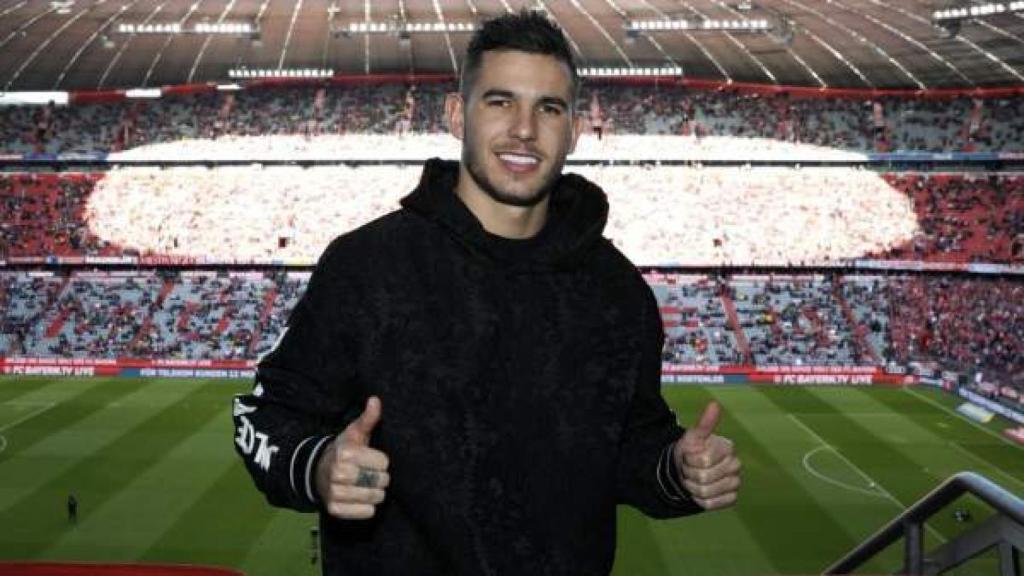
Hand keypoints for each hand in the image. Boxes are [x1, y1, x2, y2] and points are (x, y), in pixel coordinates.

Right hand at [315, 396, 390, 518]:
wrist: (318, 472)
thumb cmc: (344, 451)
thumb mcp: (354, 433)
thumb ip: (367, 419)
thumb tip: (375, 400)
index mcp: (345, 453)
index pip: (383, 463)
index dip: (380, 461)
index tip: (371, 459)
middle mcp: (338, 474)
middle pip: (381, 480)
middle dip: (379, 477)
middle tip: (369, 473)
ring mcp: (335, 493)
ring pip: (375, 497)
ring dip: (375, 492)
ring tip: (366, 485)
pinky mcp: (335, 510)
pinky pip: (366, 512)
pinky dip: (367, 507)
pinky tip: (360, 497)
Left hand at [673, 401, 740, 509]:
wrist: (688, 470)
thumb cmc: (691, 451)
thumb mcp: (693, 436)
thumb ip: (705, 423)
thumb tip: (714, 404)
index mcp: (728, 448)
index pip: (704, 461)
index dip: (690, 460)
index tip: (690, 456)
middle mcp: (736, 465)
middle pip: (704, 477)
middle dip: (690, 474)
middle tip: (690, 469)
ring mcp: (736, 483)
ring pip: (706, 492)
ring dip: (692, 487)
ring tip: (693, 479)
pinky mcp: (731, 498)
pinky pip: (710, 504)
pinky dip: (699, 499)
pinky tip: (699, 491)